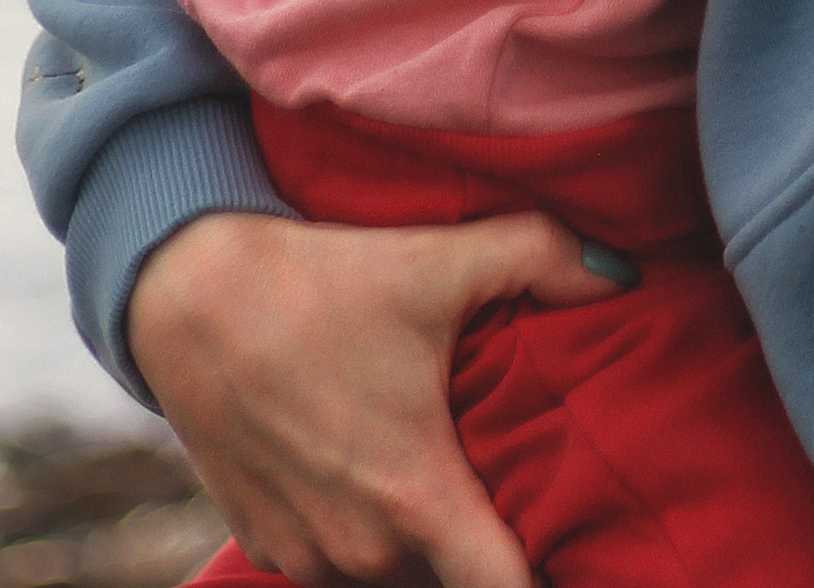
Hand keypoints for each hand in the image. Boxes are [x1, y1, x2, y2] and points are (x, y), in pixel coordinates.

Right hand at [127, 204, 622, 587]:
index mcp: (419, 495)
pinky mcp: (263, 545)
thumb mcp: (436, 258)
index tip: (572, 556)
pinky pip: (331, 561)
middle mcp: (363, 548)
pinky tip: (355, 462)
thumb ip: (541, 257)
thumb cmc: (321, 281)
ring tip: (420, 461)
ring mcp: (307, 555)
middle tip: (487, 472)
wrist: (189, 293)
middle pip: (448, 574)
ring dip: (411, 534)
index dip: (545, 578)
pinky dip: (352, 529)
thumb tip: (624, 273)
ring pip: (391, 571)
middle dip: (471, 534)